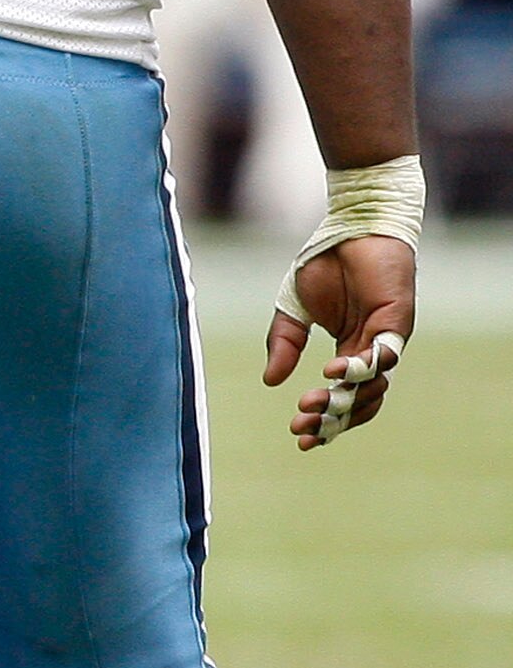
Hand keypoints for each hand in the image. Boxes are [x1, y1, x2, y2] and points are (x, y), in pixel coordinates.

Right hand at [264, 233, 414, 448]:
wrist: (348, 230)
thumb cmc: (325, 264)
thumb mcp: (291, 311)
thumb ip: (283, 344)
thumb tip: (271, 381)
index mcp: (348, 351)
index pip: (341, 397)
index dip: (325, 421)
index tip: (298, 437)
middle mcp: (370, 351)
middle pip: (358, 401)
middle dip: (331, 420)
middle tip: (302, 427)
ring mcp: (387, 340)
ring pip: (372, 386)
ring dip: (341, 399)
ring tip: (310, 403)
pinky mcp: (396, 323)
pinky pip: (381, 356)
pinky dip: (358, 368)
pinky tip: (330, 372)